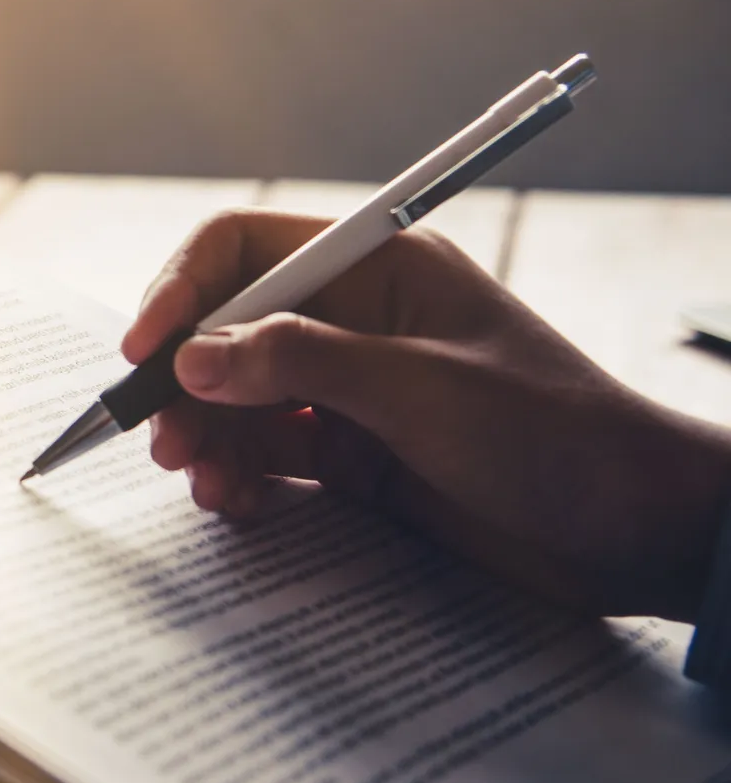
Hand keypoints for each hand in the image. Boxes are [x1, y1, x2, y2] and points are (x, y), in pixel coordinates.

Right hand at [125, 209, 730, 619]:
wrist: (636, 532)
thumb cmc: (554, 438)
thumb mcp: (423, 390)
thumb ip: (302, 364)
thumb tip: (194, 359)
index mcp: (377, 269)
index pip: (245, 249)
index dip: (182, 291)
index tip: (146, 351)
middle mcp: (354, 322)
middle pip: (227, 331)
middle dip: (185, 382)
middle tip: (164, 439)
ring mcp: (352, 391)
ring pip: (238, 400)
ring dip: (206, 436)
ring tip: (202, 481)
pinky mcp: (356, 456)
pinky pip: (268, 453)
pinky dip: (240, 475)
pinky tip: (238, 501)